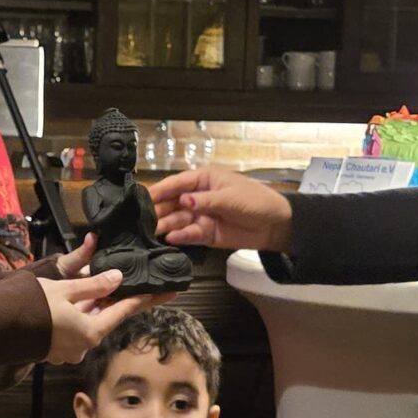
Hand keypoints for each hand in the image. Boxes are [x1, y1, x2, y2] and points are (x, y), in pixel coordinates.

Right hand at [40, 236, 143, 364]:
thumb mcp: (65, 289)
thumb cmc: (31, 306)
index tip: (166, 293)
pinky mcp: (55, 349)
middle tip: (142, 289)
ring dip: (98, 307)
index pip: (124, 311)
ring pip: (90, 323)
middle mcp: (83, 346)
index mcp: (90, 332)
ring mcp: (68, 350)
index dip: (144, 299)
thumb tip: (118, 278)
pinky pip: (75, 329)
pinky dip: (81, 315)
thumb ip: (94, 286)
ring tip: (108, 288)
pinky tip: (81, 301)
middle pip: (108, 318)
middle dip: (120, 302)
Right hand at [149, 166, 290, 252]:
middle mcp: (198, 197)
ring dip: (167, 224)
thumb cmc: (255, 201)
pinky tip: (171, 238)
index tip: (143, 196)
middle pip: (173, 202)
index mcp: (204, 179)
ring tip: (154, 230)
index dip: (160, 190)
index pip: (177, 183)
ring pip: (178, 219)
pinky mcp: (205, 233)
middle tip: (143, 219)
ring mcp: (201, 215)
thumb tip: (183, 201)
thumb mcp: (230, 197)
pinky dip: (181, 236)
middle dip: (159, 210)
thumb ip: (205, 201)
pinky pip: (189, 234)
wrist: (275, 225)